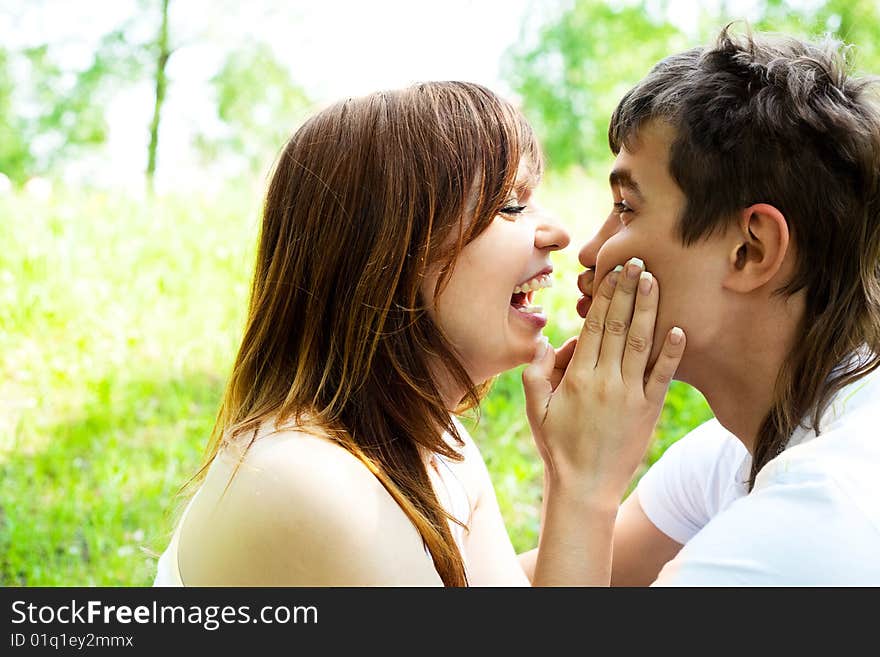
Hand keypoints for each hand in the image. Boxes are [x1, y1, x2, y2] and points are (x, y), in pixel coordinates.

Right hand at [522, 259, 684, 502]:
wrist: (586, 487)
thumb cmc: (557, 447)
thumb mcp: (536, 410)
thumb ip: (536, 373)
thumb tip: (546, 341)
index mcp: (577, 377)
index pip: (594, 326)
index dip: (604, 296)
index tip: (611, 272)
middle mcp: (605, 381)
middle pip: (619, 326)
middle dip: (628, 291)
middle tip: (637, 261)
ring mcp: (630, 395)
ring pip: (642, 344)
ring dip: (649, 310)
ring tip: (654, 281)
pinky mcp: (648, 411)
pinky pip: (662, 377)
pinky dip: (672, 353)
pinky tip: (679, 329)